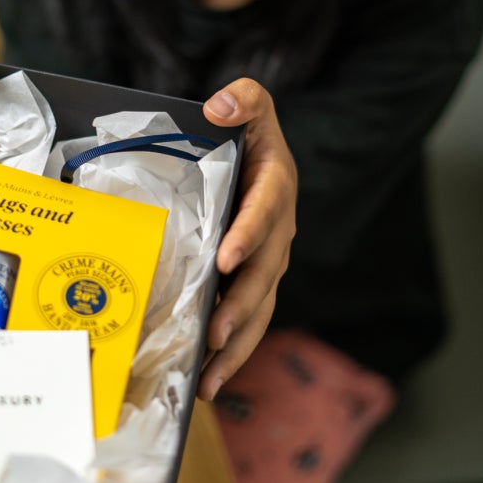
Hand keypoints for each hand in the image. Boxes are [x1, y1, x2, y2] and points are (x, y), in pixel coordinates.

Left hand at [198, 79, 296, 400]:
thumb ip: (245, 99)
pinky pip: (247, 324)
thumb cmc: (249, 135)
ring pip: (258, 312)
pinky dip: (230, 355)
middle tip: (214, 333)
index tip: (228, 258)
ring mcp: (268, 265)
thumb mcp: (252, 105)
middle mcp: (277, 233)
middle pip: (264, 276)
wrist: (260, 160)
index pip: (266, 212)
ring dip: (235, 347)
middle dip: (240, 308)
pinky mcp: (254, 287)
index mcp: (275, 189)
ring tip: (209, 378)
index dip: (249, 234)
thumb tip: (219, 106)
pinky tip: (205, 383)